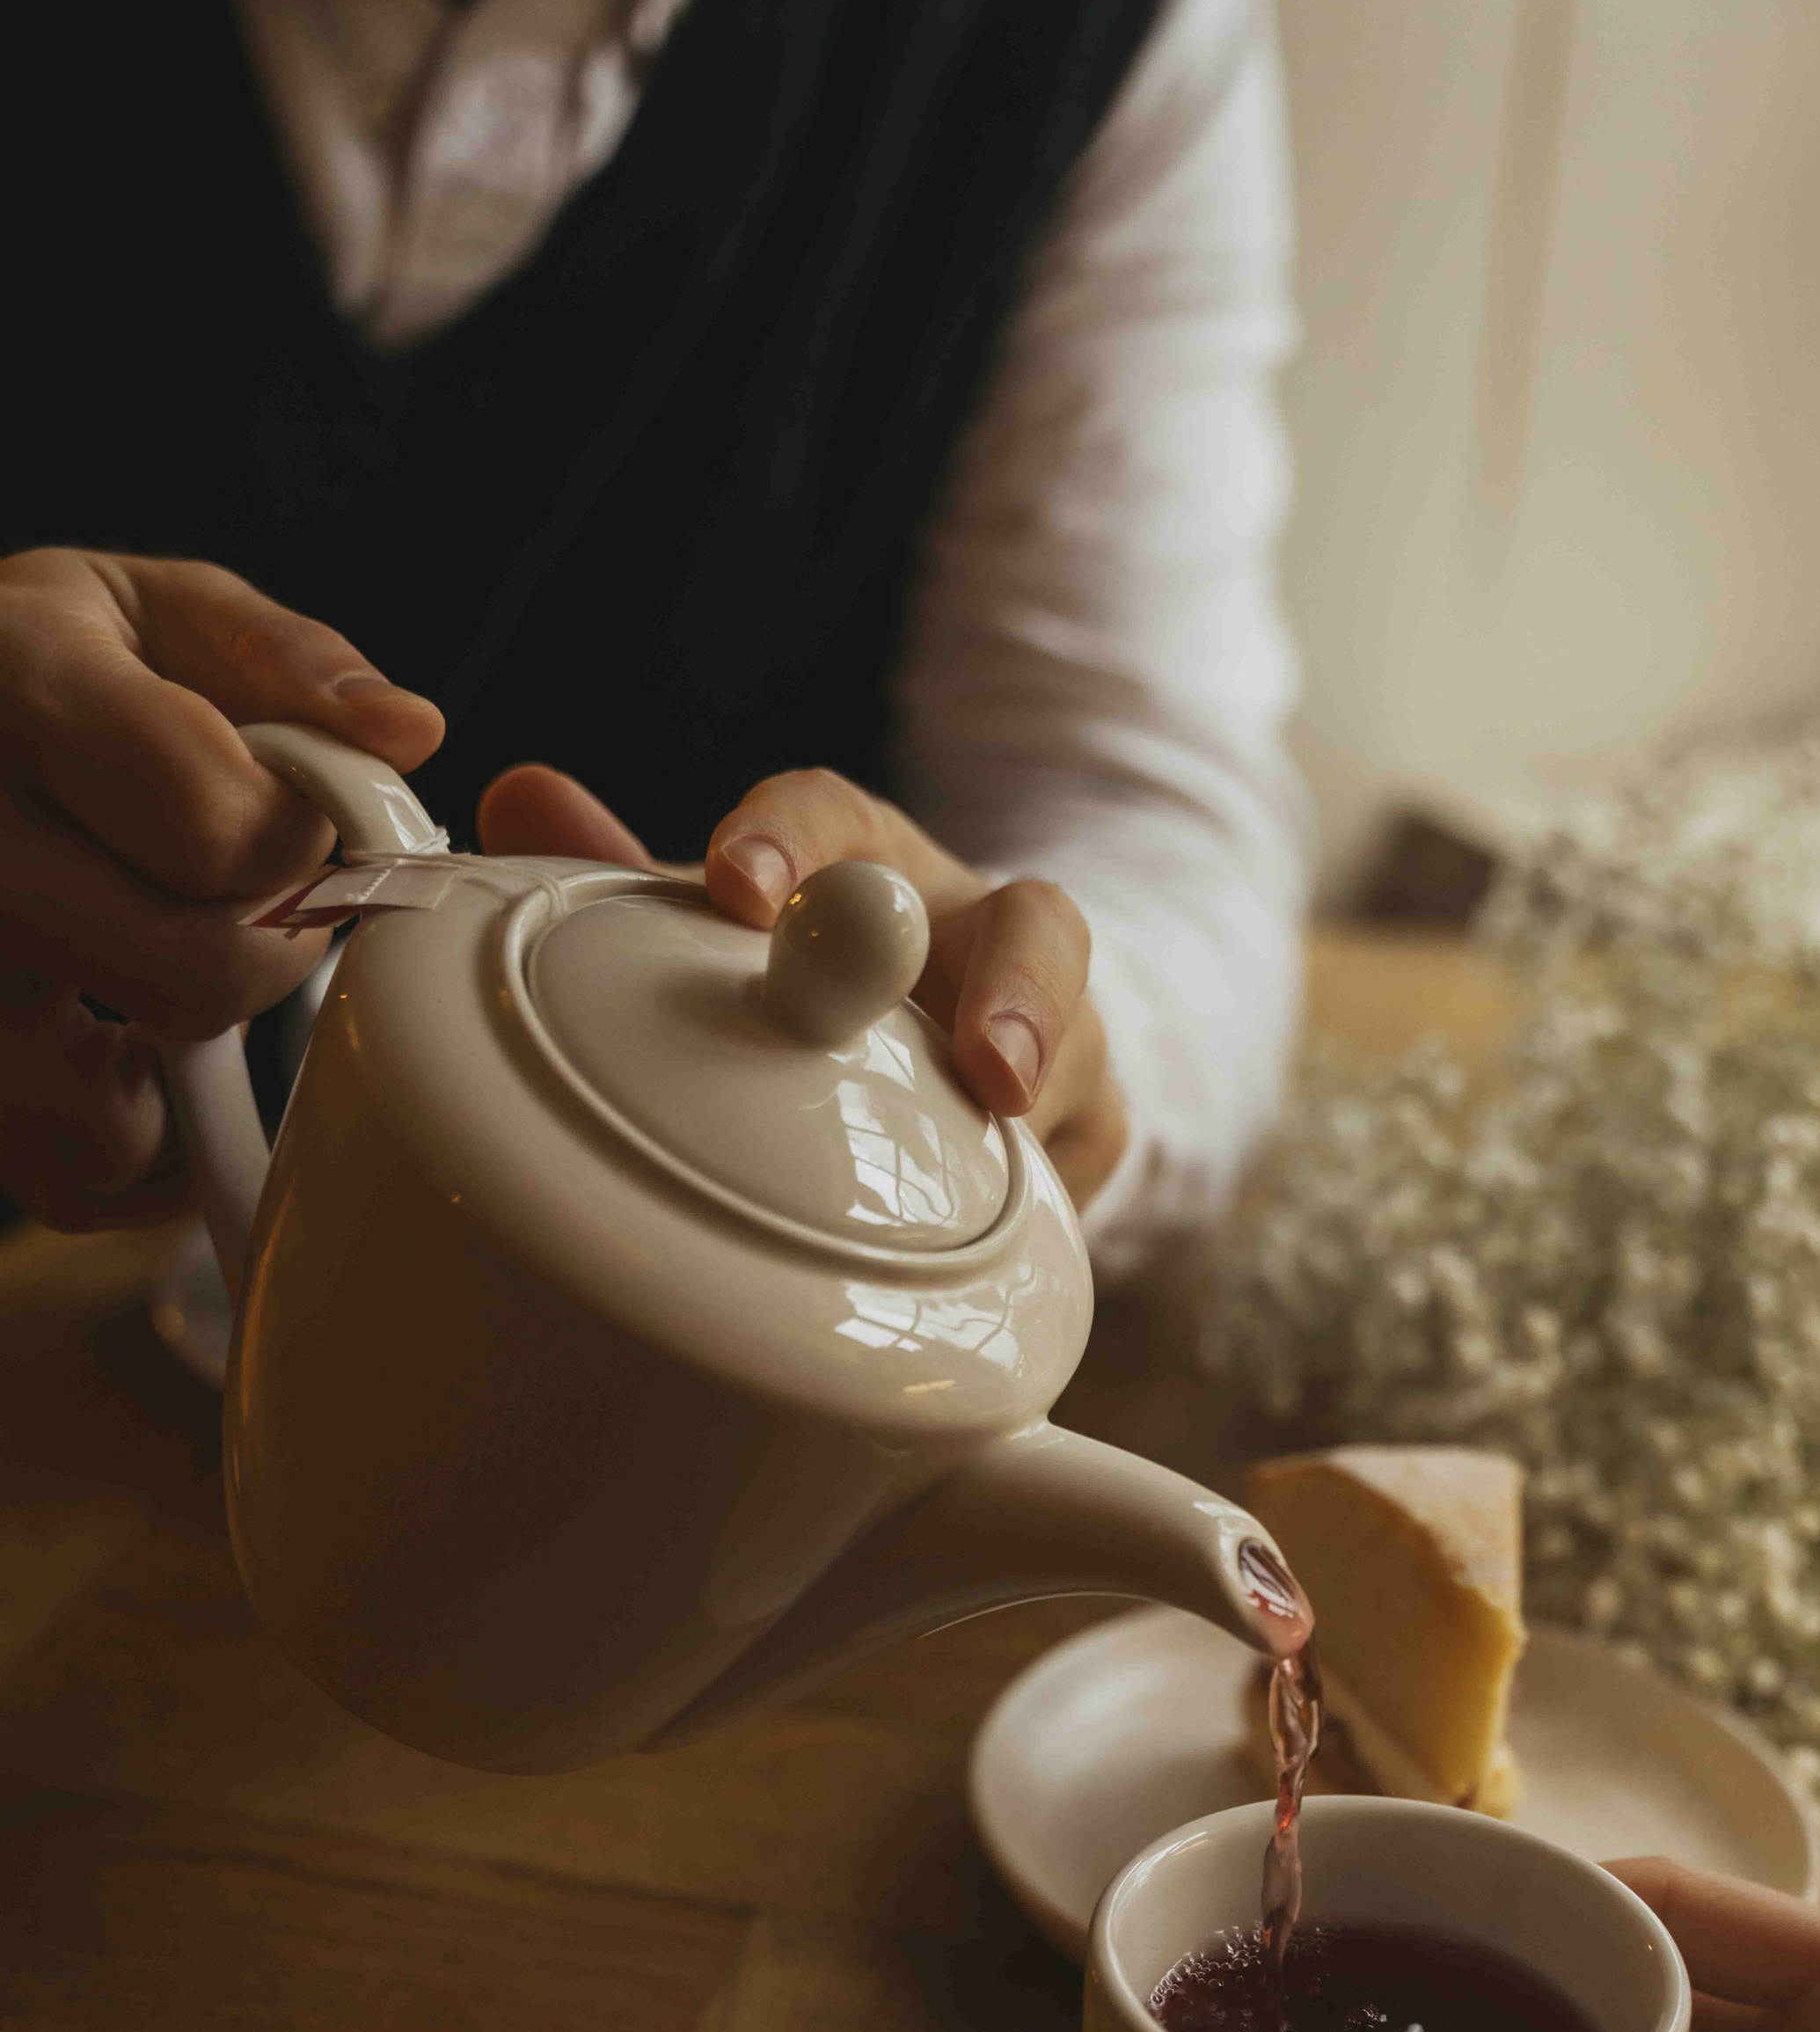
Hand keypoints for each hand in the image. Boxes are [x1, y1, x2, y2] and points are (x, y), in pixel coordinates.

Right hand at [0, 550, 441, 1226]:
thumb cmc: (35, 672)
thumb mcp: (149, 612)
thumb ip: (288, 662)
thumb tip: (410, 733)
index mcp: (19, 690)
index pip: (220, 828)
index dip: (300, 842)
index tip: (296, 820)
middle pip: (193, 976)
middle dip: (267, 950)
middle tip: (251, 898)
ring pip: (120, 1112)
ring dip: (184, 1058)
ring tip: (159, 954)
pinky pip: (74, 1178)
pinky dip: (129, 1145)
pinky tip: (113, 1045)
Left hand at [478, 763, 1128, 1207]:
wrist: (951, 1045)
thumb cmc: (813, 985)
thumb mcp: (724, 933)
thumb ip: (626, 878)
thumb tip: (520, 799)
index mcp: (875, 863)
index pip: (840, 820)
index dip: (792, 840)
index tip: (732, 885)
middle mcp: (979, 933)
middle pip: (1038, 925)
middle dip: (1013, 987)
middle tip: (978, 1059)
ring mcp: (1053, 1032)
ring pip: (1081, 1047)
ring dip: (1051, 1087)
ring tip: (1010, 1130)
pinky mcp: (1088, 1129)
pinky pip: (1082, 1160)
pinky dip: (1047, 1193)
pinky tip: (1007, 1232)